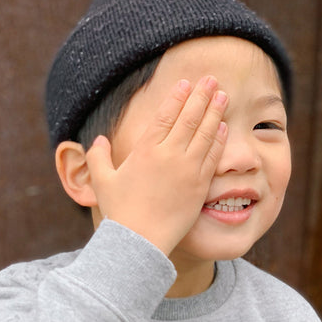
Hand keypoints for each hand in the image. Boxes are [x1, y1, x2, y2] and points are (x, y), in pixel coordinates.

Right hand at [85, 76, 228, 255]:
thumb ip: (97, 157)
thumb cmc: (119, 213)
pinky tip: (224, 128)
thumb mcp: (102, 182)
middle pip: (190, 117)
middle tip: (212, 79)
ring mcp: (188, 170)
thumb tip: (97, 139)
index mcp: (145, 150)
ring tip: (223, 96)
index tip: (186, 83)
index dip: (178, 96)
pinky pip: (213, 157)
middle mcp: (169, 155)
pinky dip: (220, 139)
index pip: (166, 115)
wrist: (140, 242)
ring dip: (215, 111)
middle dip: (202, 95)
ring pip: (206, 133)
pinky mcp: (200, 187)